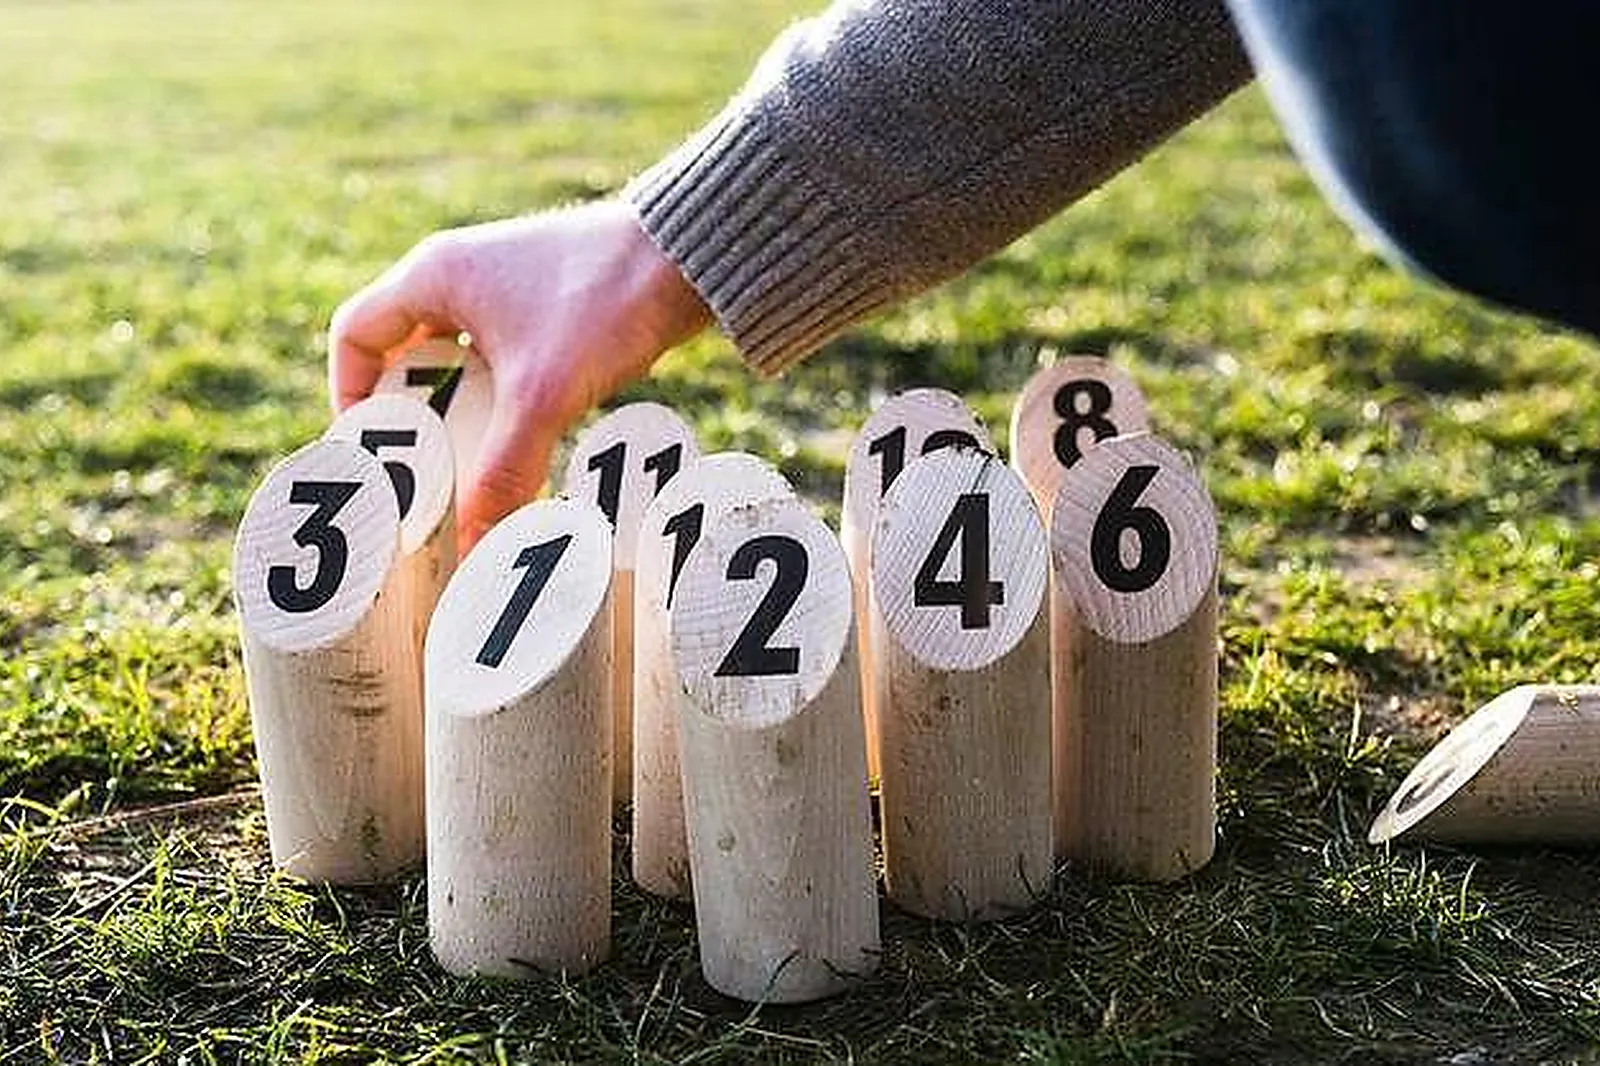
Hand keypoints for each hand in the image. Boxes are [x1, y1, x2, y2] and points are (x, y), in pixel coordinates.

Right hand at [328, 200, 711, 548]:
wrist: (690, 259)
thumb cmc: (605, 302)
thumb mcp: (544, 397)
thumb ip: (503, 471)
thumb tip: (475, 544)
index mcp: (435, 275)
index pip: (355, 334)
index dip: (350, 395)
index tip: (374, 450)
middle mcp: (462, 273)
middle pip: (404, 353)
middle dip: (413, 417)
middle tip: (425, 471)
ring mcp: (507, 287)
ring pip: (459, 360)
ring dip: (463, 413)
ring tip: (475, 465)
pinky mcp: (548, 304)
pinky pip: (503, 360)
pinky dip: (504, 401)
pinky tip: (527, 440)